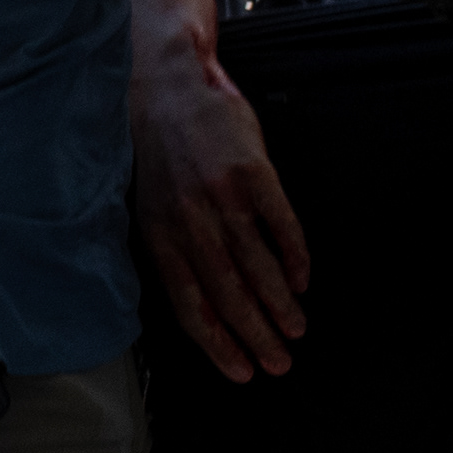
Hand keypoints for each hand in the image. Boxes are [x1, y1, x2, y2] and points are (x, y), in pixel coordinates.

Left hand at [129, 18, 308, 381]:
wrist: (167, 81)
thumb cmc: (158, 146)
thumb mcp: (149, 200)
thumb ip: (172, 247)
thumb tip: (199, 303)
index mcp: (160, 232)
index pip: (190, 302)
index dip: (218, 341)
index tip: (242, 371)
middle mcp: (188, 219)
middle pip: (226, 292)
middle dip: (255, 335)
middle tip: (280, 364)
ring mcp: (221, 195)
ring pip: (255, 265)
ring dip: (279, 305)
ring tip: (296, 330)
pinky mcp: (252, 171)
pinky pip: (280, 223)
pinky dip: (294, 256)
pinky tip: (303, 280)